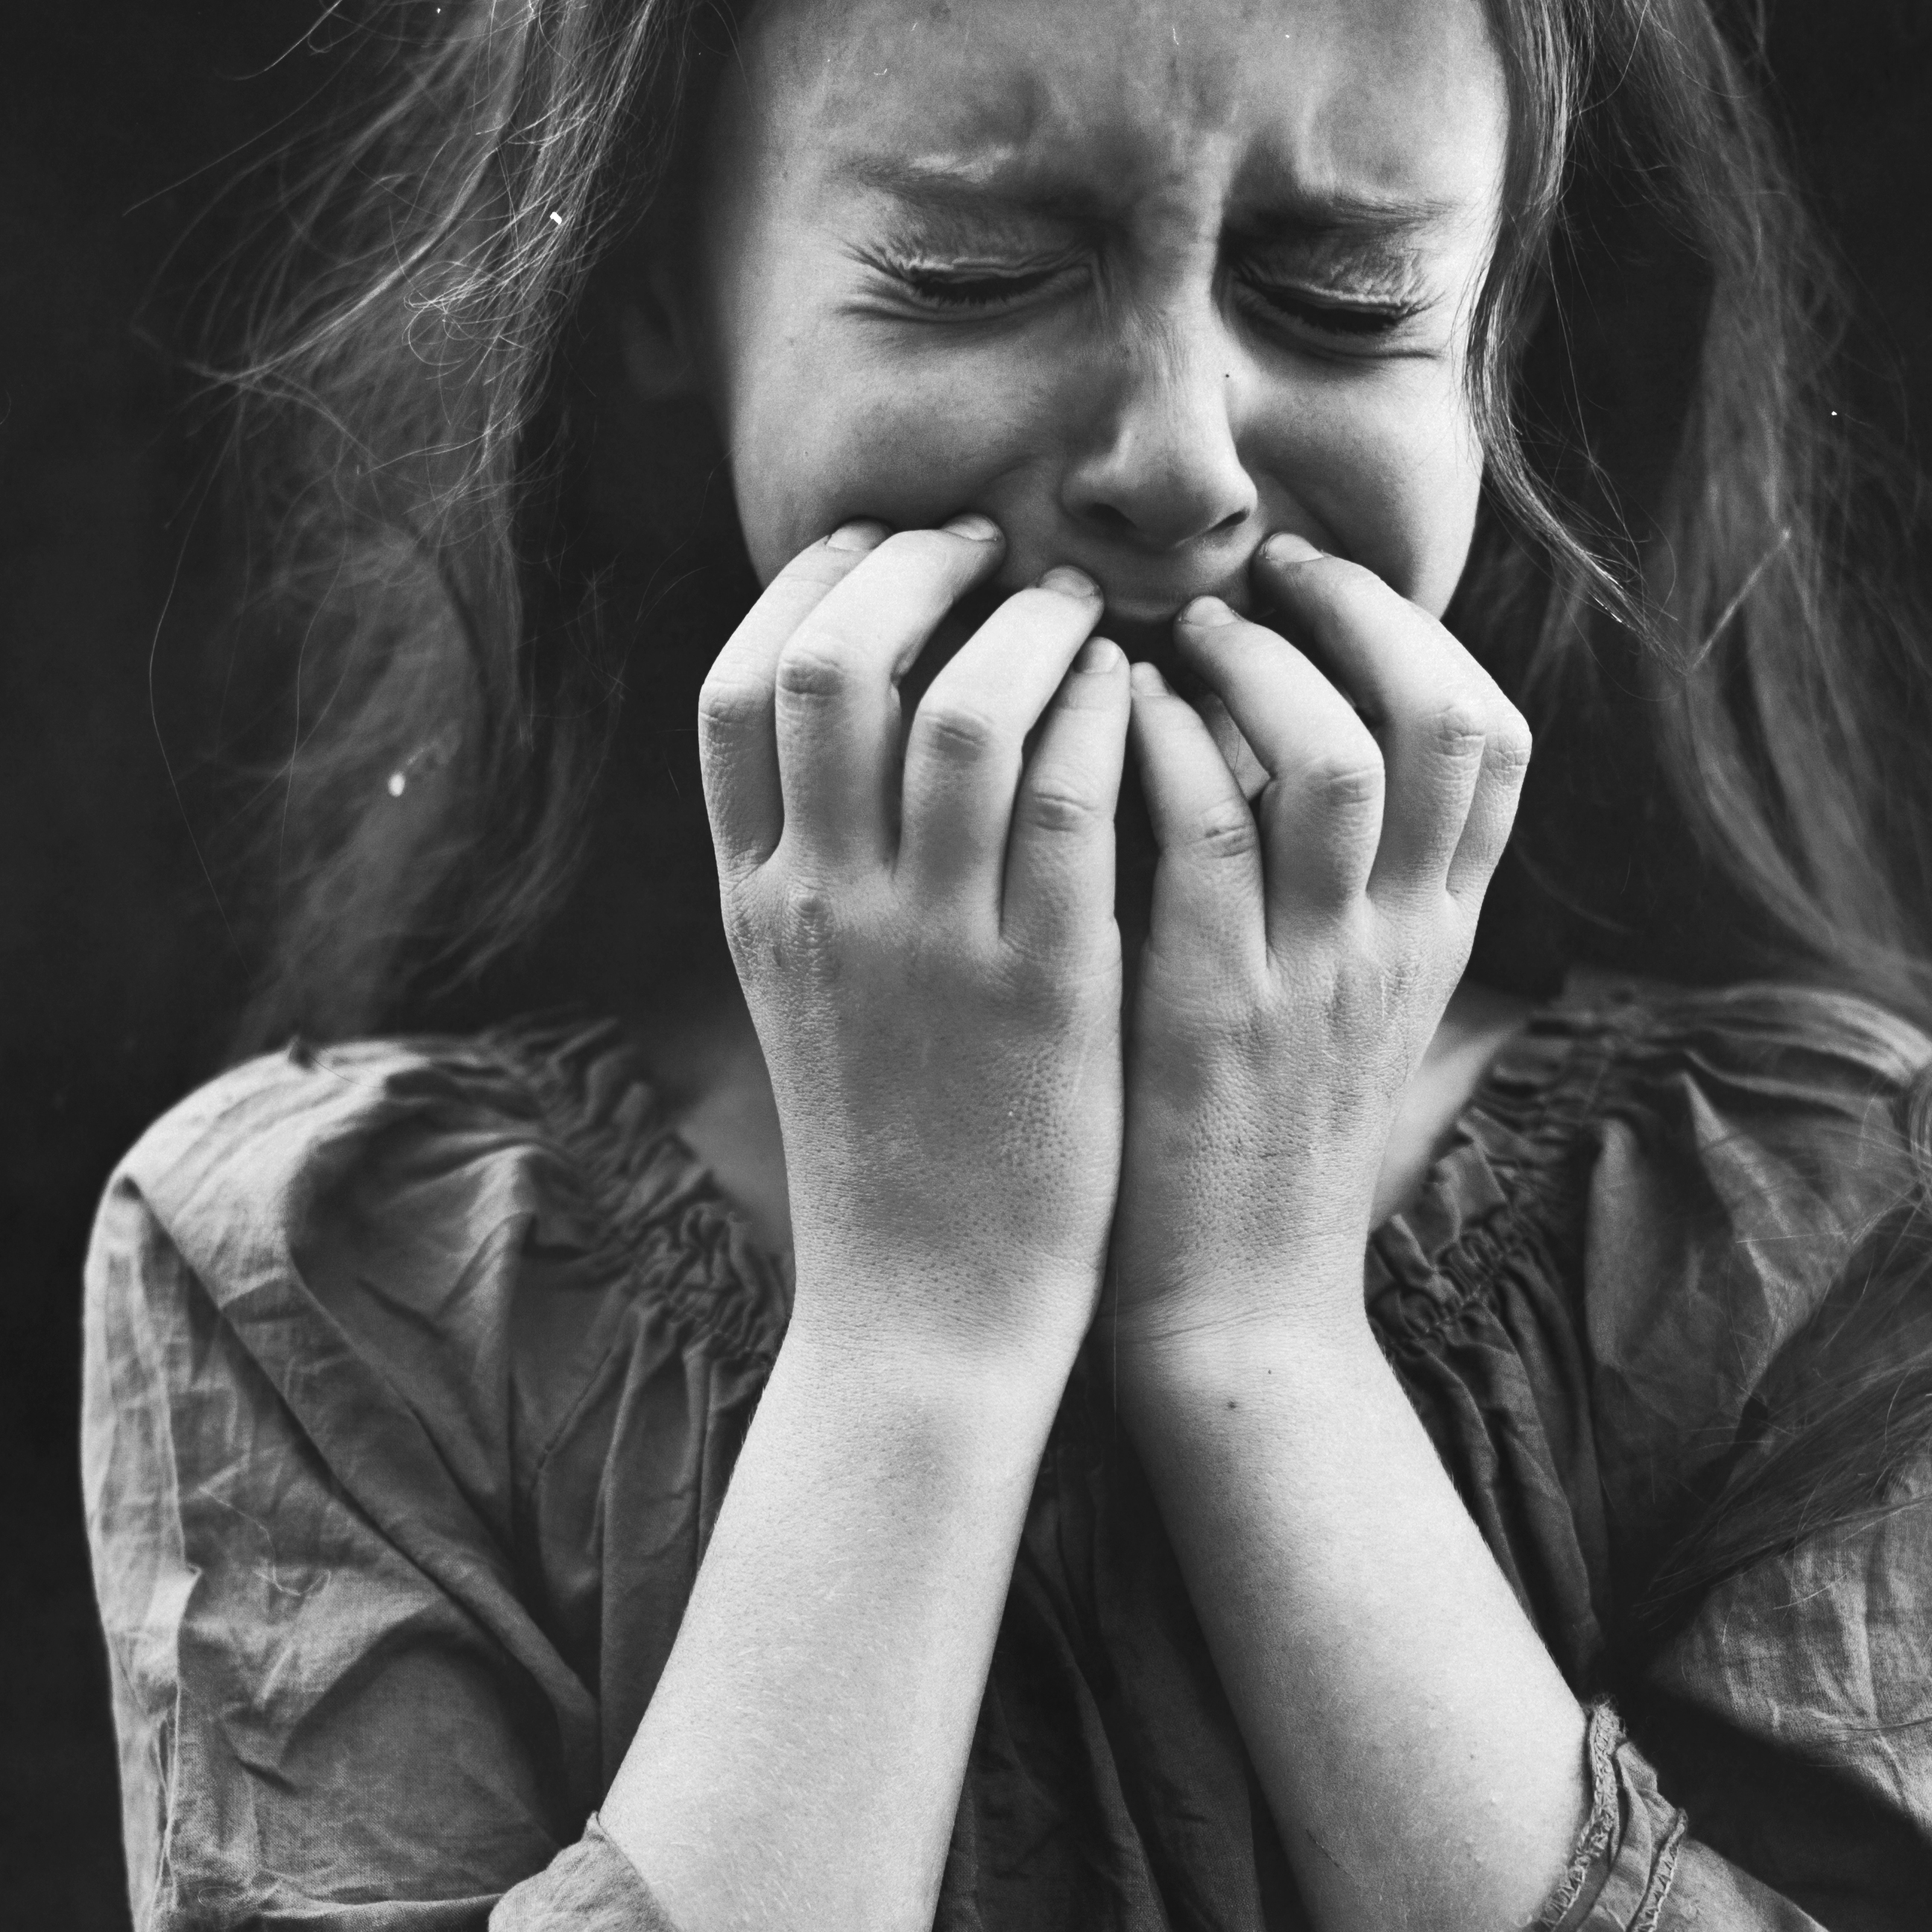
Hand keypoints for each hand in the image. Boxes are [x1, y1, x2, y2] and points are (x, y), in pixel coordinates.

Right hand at [699, 516, 1130, 1384]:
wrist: (922, 1303)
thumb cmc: (880, 1133)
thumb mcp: (804, 983)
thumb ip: (811, 850)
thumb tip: (868, 702)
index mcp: (751, 898)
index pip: (737, 688)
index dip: (809, 587)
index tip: (880, 546)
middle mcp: (820, 904)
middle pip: (834, 666)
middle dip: (913, 571)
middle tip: (988, 551)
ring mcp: (926, 946)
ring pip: (965, 715)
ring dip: (1030, 631)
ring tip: (1077, 613)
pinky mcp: (1041, 990)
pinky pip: (1073, 803)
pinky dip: (1105, 718)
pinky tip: (1134, 695)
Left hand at [1112, 533, 1530, 1351]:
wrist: (1237, 1312)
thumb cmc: (1259, 1146)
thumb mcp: (1338, 1011)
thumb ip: (1331, 887)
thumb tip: (1260, 740)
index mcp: (1434, 934)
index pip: (1493, 742)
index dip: (1418, 636)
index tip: (1325, 586)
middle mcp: (1398, 942)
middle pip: (1441, 720)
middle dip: (1359, 618)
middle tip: (1260, 575)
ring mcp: (1315, 978)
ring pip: (1333, 760)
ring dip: (1258, 670)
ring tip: (1179, 633)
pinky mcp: (1215, 1016)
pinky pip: (1208, 840)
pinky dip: (1166, 752)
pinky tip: (1113, 716)